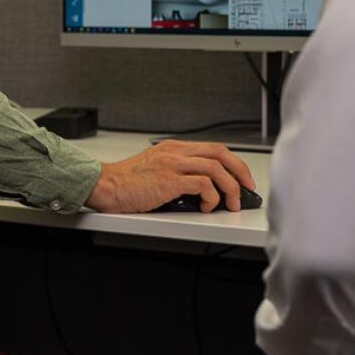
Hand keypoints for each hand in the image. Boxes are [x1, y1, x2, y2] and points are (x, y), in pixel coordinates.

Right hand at [83, 139, 254, 212]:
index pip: (213, 148)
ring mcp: (172, 164)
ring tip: (231, 203)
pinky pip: (203, 185)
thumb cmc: (126, 183)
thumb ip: (177, 172)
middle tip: (248, 188)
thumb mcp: (155, 169)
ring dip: (230, 187)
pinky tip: (207, 206)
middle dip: (240, 171)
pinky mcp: (169, 180)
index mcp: (173, 148)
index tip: (242, 177)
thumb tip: (203, 189)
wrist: (106, 185)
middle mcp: (175, 152)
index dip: (233, 162)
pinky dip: (212, 197)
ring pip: (216, 169)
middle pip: (220, 153)